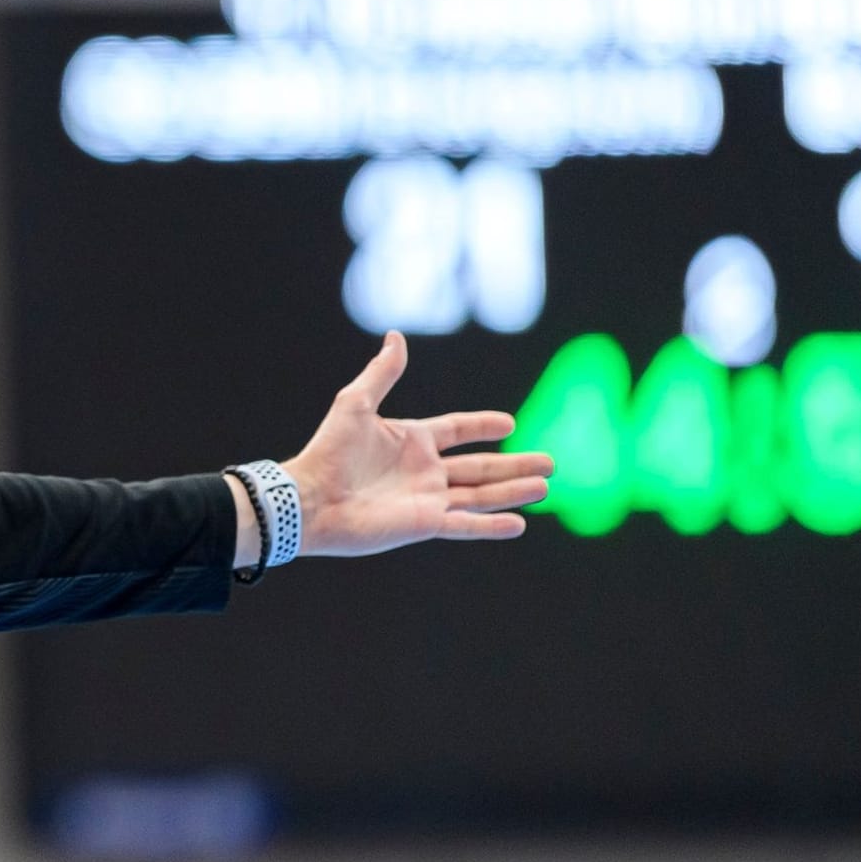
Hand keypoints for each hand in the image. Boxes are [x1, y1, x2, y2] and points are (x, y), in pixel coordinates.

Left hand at [286, 331, 552, 556]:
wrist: (309, 500)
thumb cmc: (328, 451)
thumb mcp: (356, 403)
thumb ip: (382, 372)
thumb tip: (395, 336)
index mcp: (412, 440)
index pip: (458, 430)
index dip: (483, 425)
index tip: (510, 423)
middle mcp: (424, 471)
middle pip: (480, 466)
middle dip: (515, 464)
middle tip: (551, 461)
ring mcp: (426, 499)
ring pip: (480, 495)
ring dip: (513, 490)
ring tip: (544, 486)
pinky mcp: (423, 524)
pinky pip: (465, 525)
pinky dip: (491, 526)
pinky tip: (519, 524)